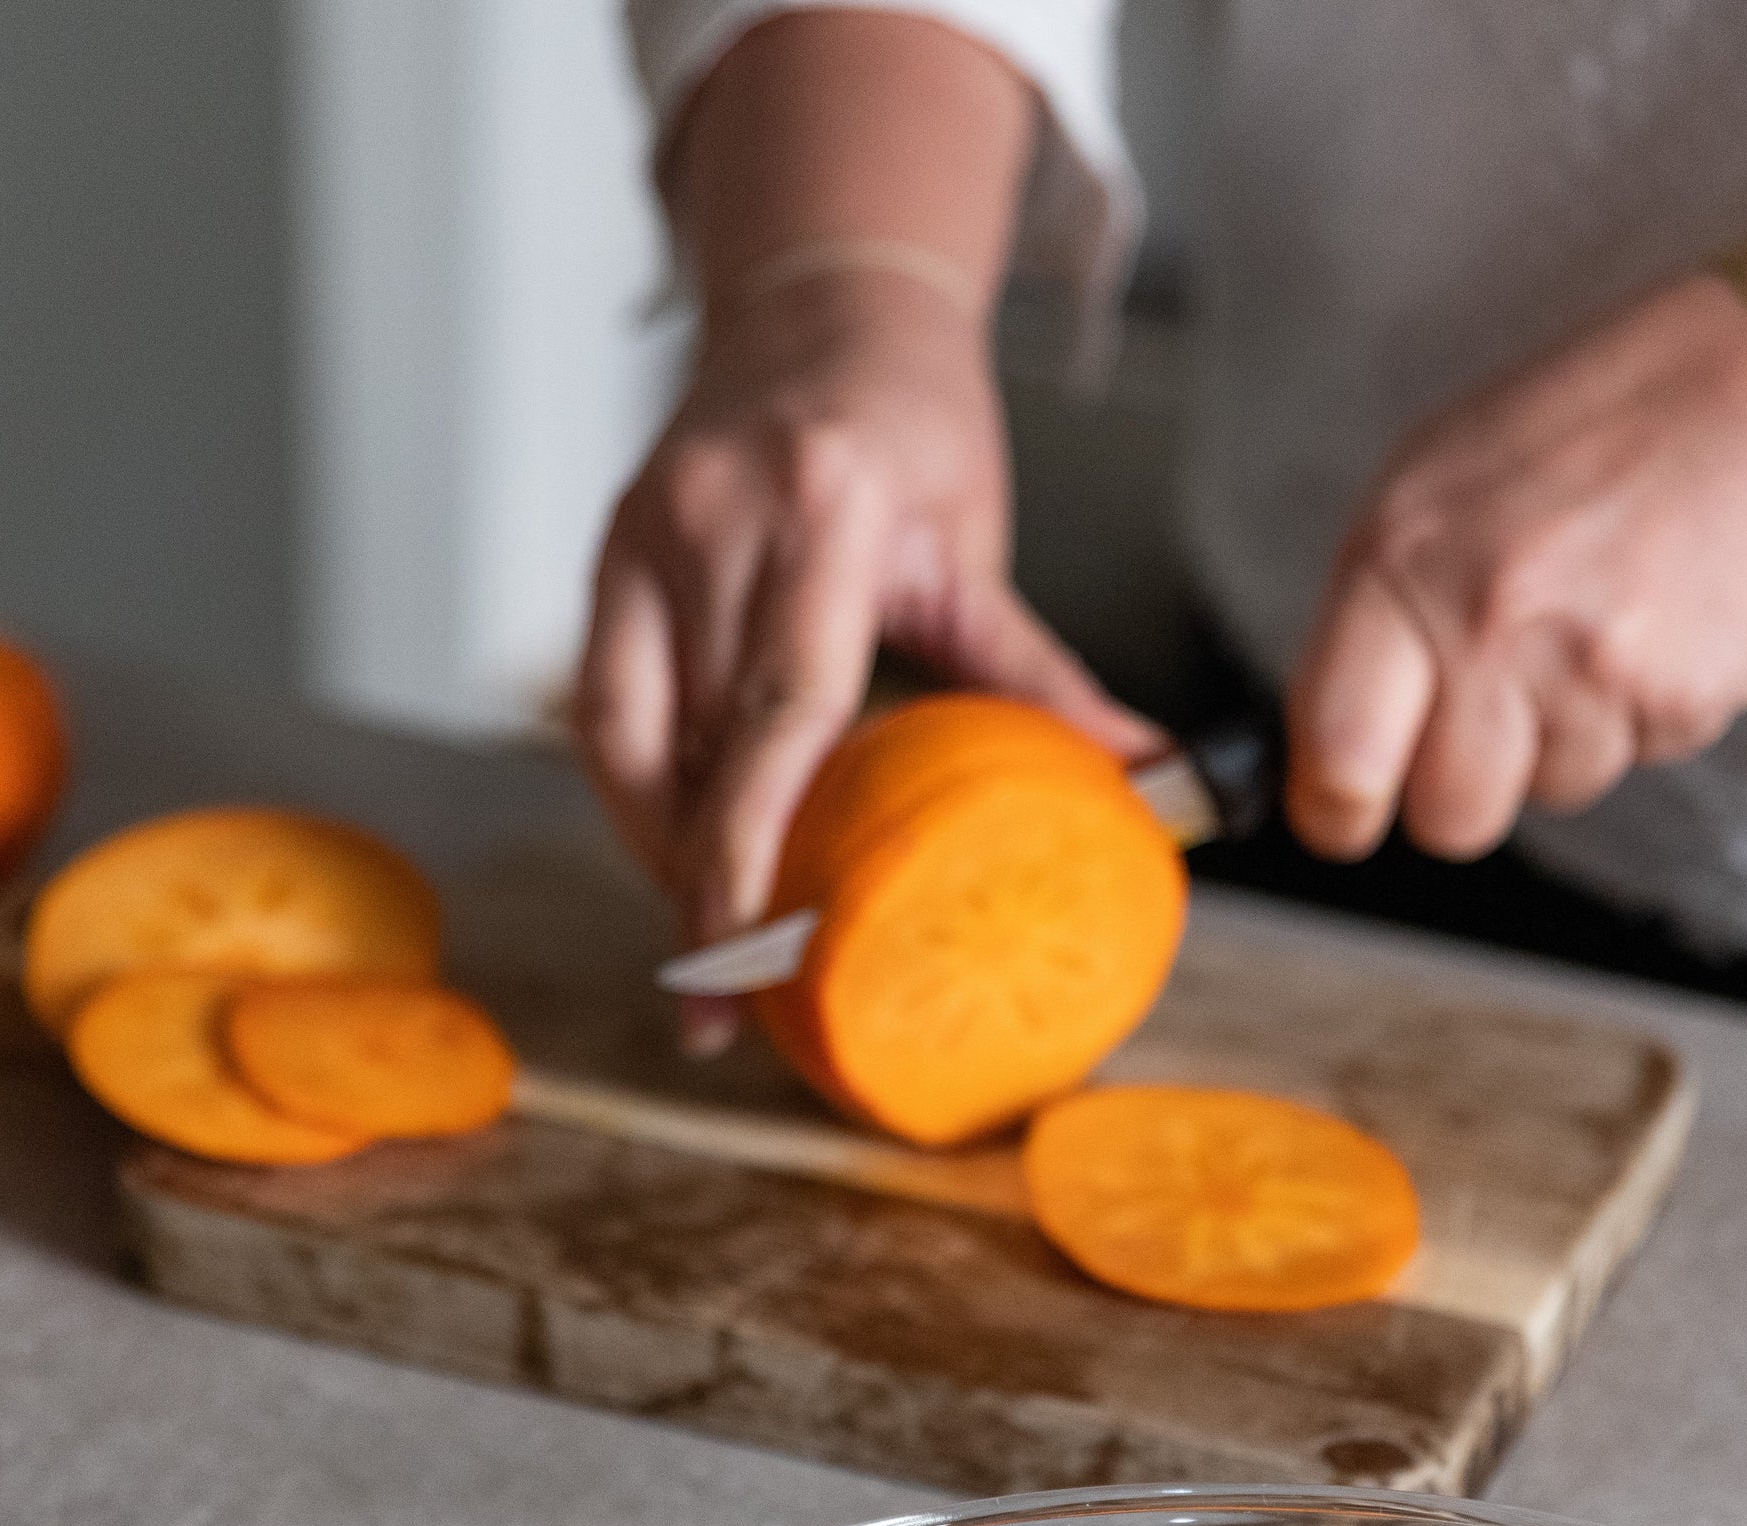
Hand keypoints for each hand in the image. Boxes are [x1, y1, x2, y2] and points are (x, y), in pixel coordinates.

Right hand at [577, 270, 1158, 1050]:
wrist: (823, 303)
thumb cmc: (911, 426)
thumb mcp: (976, 552)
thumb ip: (1041, 682)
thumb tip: (1144, 787)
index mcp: (827, 514)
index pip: (779, 714)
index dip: (748, 848)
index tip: (745, 948)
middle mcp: (717, 517)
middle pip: (691, 744)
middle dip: (698, 884)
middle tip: (722, 1001)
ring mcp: (647, 528)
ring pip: (629, 737)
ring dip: (662, 848)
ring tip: (706, 940)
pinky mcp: (607, 549)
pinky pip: (602, 703)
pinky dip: (639, 788)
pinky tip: (672, 848)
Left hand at [1285, 267, 1746, 860]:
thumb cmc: (1575, 434)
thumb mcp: (1423, 493)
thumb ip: (1366, 629)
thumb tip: (1323, 758)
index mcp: (1406, 564)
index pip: (1340, 760)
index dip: (1335, 812)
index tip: (1340, 813)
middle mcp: (1496, 620)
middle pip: (1448, 820)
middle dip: (1457, 789)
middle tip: (1483, 715)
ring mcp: (1597, 666)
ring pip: (1547, 794)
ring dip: (1557, 739)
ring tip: (1582, 631)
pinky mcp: (1686, 697)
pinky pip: (1633, 761)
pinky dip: (1632, 714)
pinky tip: (1641, 627)